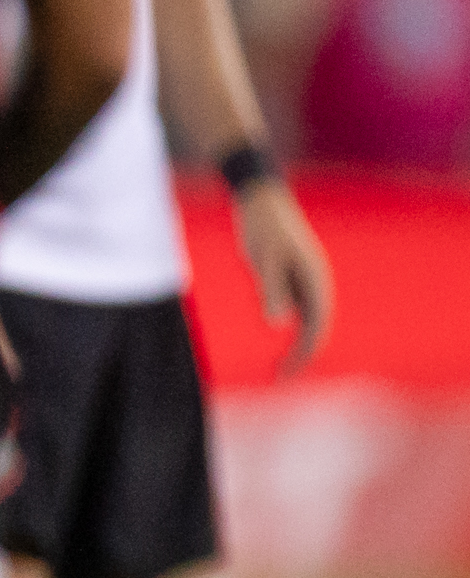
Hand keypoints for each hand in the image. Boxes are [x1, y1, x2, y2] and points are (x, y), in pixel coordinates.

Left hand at [233, 176, 332, 375]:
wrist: (259, 199)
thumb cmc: (263, 227)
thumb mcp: (266, 258)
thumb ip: (272, 288)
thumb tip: (279, 323)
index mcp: (317, 281)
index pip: (318, 327)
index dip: (305, 353)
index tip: (287, 372)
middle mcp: (314, 284)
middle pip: (313, 328)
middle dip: (299, 355)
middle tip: (277, 378)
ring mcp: (301, 281)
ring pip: (301, 321)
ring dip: (290, 343)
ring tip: (271, 366)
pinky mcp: (286, 277)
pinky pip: (287, 309)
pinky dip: (279, 328)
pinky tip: (263, 340)